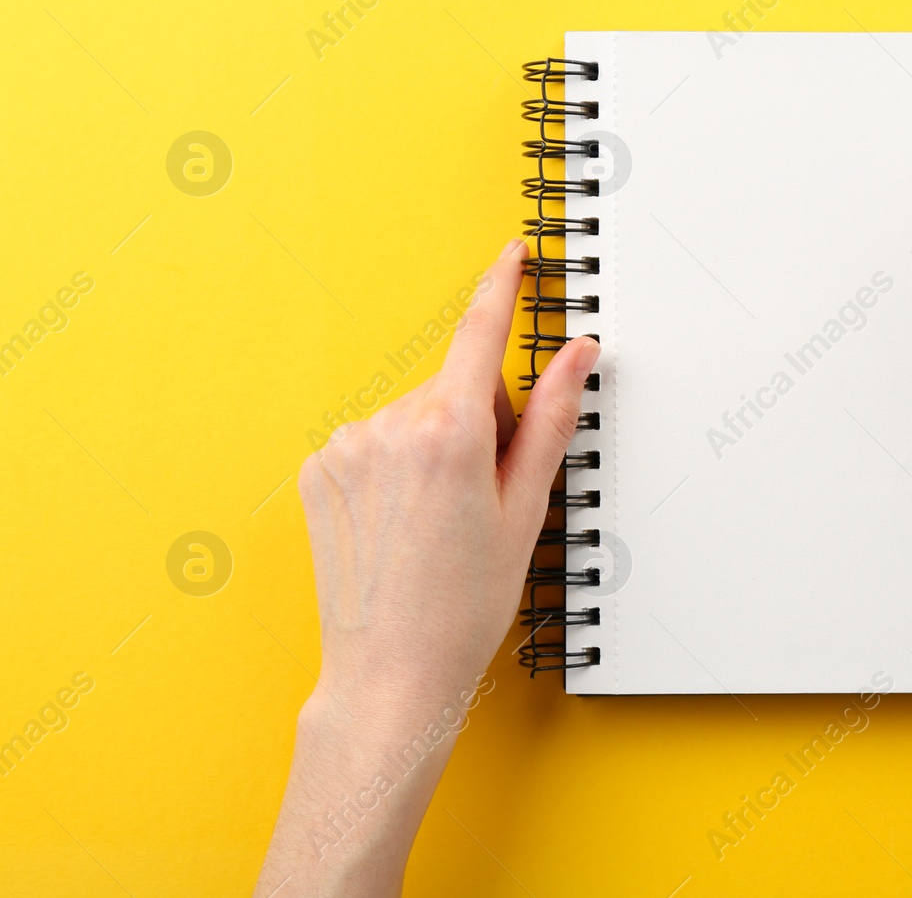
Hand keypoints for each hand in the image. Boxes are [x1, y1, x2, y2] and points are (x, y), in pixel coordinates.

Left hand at [298, 238, 598, 716]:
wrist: (391, 671)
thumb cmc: (465, 605)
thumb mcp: (527, 508)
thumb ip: (553, 418)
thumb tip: (577, 354)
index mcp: (450, 433)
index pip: (481, 334)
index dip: (501, 288)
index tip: (512, 255)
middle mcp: (388, 427)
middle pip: (456, 388)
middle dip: (482, 421)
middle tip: (488, 495)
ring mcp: (346, 448)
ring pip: (414, 416)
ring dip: (437, 445)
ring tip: (441, 520)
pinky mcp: (320, 470)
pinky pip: (374, 442)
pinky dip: (396, 465)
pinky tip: (404, 521)